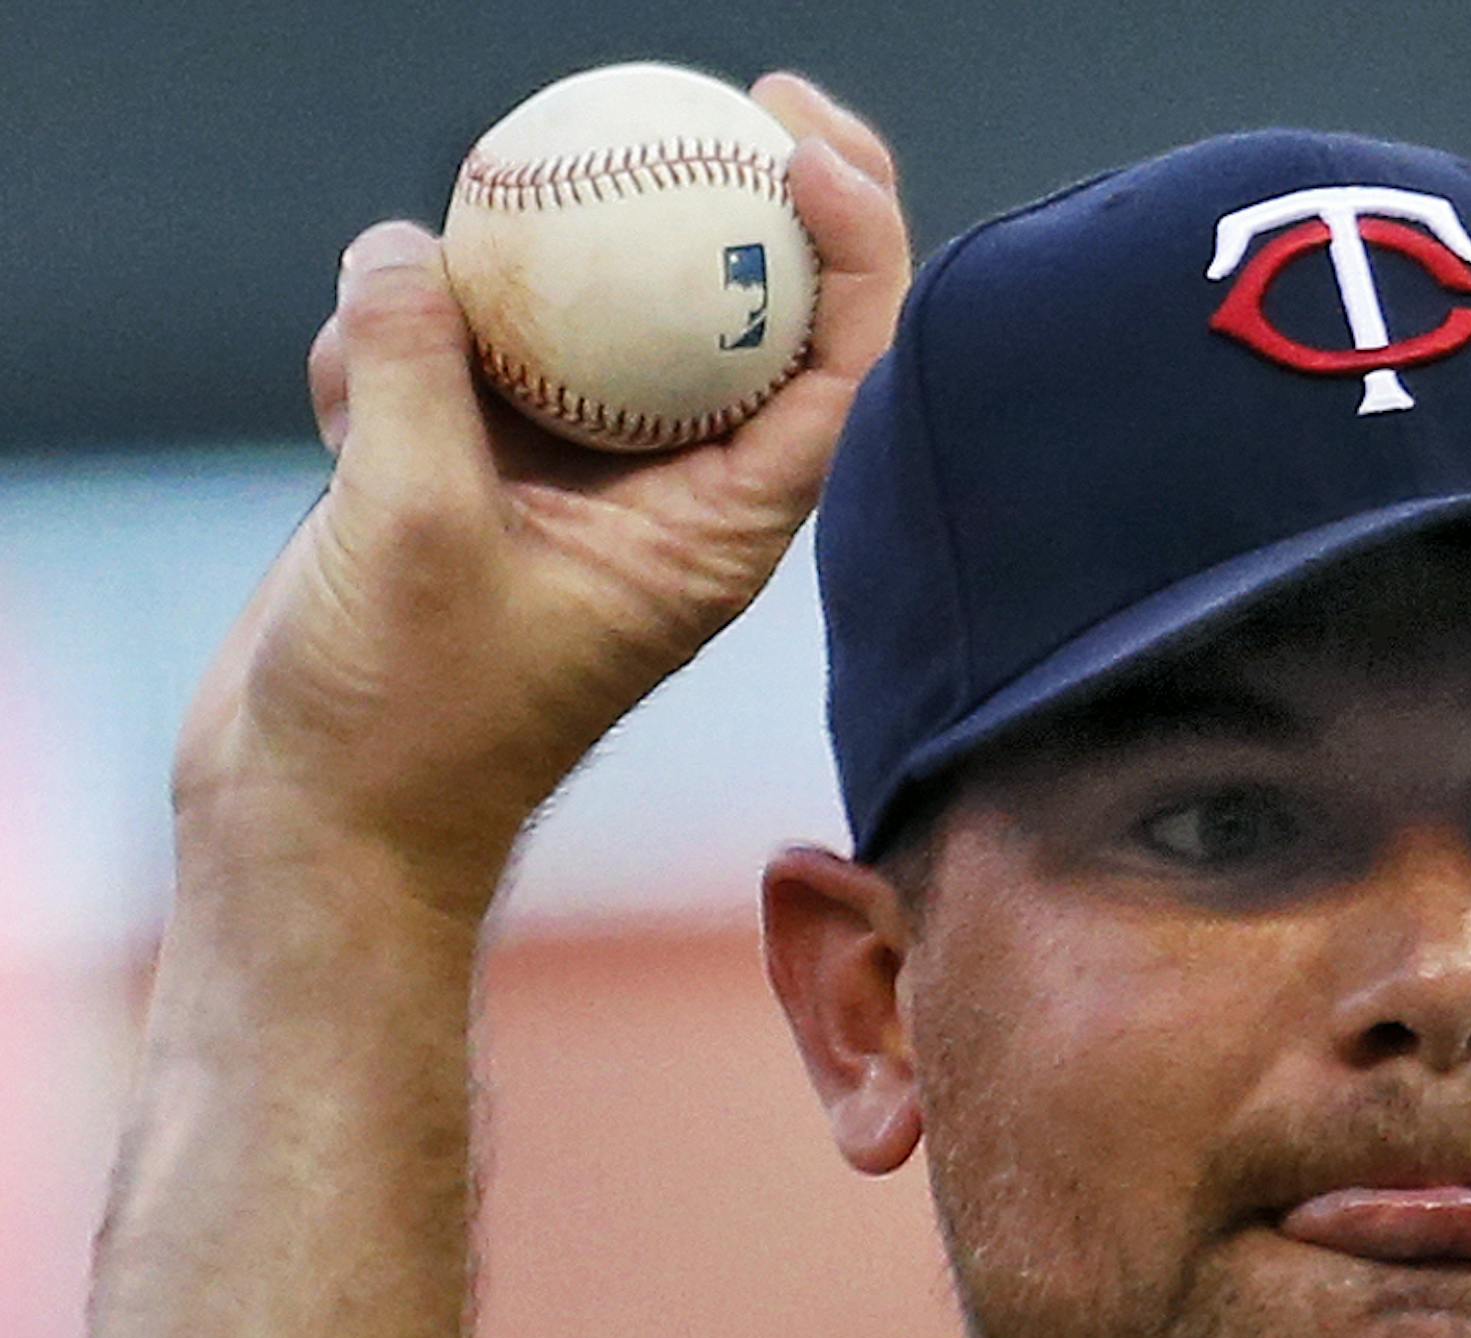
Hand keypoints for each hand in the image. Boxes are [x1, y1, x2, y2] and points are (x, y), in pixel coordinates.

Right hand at [172, 74, 908, 903]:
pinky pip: (451, 355)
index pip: (841, 373)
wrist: (320, 821)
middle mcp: (663, 498)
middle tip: (704, 89)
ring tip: (424, 285)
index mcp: (717, 534)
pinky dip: (388, 348)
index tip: (793, 145)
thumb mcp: (410, 531)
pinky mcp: (469, 473)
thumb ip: (421, 375)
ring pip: (582, 318)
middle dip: (734, 192)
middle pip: (742, 317)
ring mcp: (566, 482)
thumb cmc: (402, 727)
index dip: (858, 245)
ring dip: (503, 275)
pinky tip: (333, 404)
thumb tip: (410, 249)